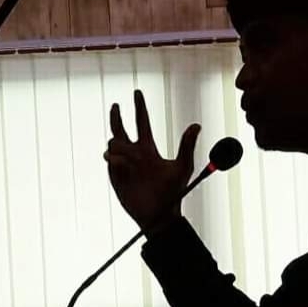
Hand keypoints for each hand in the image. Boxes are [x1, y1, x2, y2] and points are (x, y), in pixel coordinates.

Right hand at [105, 90, 200, 231]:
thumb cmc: (173, 192)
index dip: (139, 107)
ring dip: (121, 145)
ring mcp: (123, 165)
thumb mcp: (183, 167)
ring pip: (114, 143)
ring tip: (131, 157)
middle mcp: (134, 154)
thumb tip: (197, 125)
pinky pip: (110, 159)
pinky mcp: (114, 175)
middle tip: (116, 105)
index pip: (142, 123)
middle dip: (117, 116)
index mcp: (149, 150)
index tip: (137, 93)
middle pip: (120, 129)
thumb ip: (187, 145)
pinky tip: (124, 165)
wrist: (159, 214)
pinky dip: (117, 159)